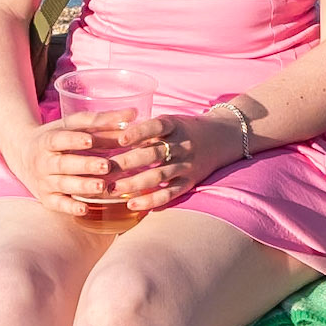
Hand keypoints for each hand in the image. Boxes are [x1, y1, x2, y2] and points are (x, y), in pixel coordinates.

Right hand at [3, 115, 123, 218]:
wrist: (22, 155)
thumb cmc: (57, 137)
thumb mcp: (72, 125)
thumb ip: (102, 120)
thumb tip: (133, 113)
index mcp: (48, 140)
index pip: (60, 139)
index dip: (74, 140)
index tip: (91, 140)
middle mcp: (44, 161)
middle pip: (63, 164)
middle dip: (85, 165)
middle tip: (106, 165)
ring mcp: (44, 181)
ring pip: (63, 184)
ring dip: (82, 186)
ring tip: (102, 186)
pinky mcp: (47, 198)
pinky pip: (58, 204)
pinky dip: (70, 207)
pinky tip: (85, 209)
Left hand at [104, 112, 237, 213]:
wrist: (222, 138)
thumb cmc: (185, 129)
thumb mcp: (170, 121)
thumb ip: (147, 129)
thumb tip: (109, 133)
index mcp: (175, 126)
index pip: (156, 127)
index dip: (138, 132)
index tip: (120, 139)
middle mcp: (182, 145)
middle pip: (153, 154)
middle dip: (126, 162)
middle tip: (103, 169)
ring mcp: (187, 165)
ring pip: (159, 176)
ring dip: (133, 183)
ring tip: (111, 189)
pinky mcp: (190, 182)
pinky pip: (170, 193)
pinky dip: (151, 200)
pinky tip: (132, 204)